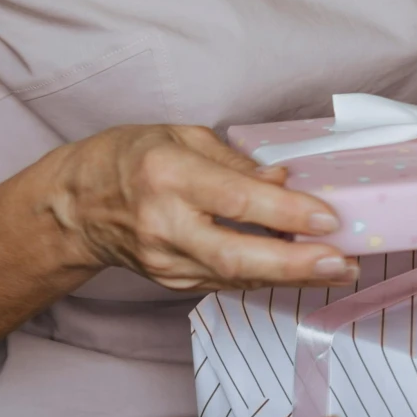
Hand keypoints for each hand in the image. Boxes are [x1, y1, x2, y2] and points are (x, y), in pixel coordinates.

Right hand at [46, 124, 359, 292]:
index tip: (329, 217)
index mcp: (168, 174)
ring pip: (235, 276)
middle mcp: (165, 222)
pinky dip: (263, 275)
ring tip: (336, 268)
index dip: (286, 212)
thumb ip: (235, 162)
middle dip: (295, 264)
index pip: (236, 199)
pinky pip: (224, 280)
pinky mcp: (170, 280)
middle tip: (342, 263)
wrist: (75, 206)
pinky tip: (296, 270)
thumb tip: (284, 182)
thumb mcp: (180, 136)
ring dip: (290, 276)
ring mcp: (165, 260)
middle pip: (236, 255)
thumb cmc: (126, 158)